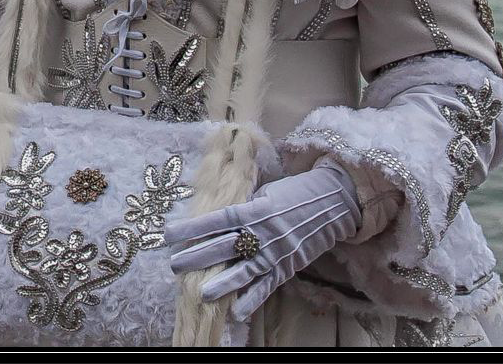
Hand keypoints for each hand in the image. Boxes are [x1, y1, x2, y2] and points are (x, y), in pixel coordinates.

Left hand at [162, 162, 362, 322]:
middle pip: (225, 246)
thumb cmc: (294, 191)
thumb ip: (243, 205)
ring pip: (245, 270)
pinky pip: (267, 285)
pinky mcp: (288, 266)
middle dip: (198, 257)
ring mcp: (276, 251)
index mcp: (254, 208)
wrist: (333, 200)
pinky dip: (252, 299)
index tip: (169, 235)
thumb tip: (215, 215)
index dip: (192, 228)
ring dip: (222, 283)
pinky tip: (236, 312)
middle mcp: (263, 231)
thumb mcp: (264, 192)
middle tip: (175, 265)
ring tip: (201, 295)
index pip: (217, 219)